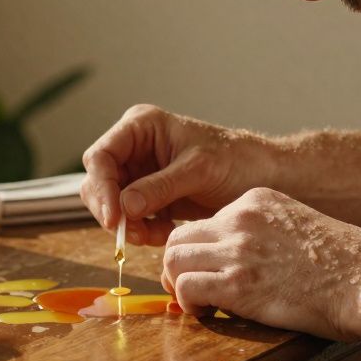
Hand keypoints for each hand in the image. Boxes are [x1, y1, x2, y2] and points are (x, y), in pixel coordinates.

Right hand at [81, 104, 273, 245]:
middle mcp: (134, 147)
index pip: (101, 157)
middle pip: (98, 183)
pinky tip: (166, 232)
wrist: (261, 176)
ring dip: (130, 225)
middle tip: (134, 234)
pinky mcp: (149, 195)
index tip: (114, 218)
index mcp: (141, 126)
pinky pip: (130, 218)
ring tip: (160, 234)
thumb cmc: (236, 160)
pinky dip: (143, 230)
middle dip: (113, 211)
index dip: (102, 188)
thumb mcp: (198, 170)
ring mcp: (140, 172)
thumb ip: (160, 187)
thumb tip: (124, 206)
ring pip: (112, 205)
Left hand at [162, 187, 360, 340]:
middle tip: (188, 287)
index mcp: (256, 200)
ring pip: (174, 260)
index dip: (201, 250)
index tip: (209, 270)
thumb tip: (248, 258)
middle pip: (179, 236)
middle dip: (178, 264)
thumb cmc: (345, 263)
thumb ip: (267, 233)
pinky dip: (188, 303)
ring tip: (197, 302)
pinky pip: (186, 288)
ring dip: (178, 284)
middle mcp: (240, 218)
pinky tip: (206, 312)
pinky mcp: (237, 283)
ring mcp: (237, 249)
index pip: (205, 221)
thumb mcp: (301, 225)